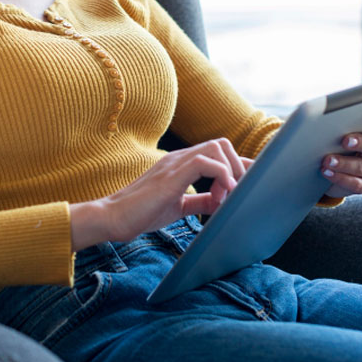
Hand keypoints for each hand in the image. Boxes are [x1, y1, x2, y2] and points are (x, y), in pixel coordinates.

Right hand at [70, 138, 251, 250]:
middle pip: (222, 144)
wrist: (113, 217)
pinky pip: (204, 162)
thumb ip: (201, 200)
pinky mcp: (171, 175)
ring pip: (216, 147)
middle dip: (238, 168)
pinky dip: (220, 176)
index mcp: (181, 163)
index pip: (218, 151)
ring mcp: (174, 163)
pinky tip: (219, 197)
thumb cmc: (142, 213)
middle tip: (236, 194)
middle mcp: (179, 157)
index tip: (248, 186)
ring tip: (227, 196)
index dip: (240, 165)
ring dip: (230, 171)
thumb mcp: (179, 206)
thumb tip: (223, 200)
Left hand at [321, 106, 361, 196]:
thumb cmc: (332, 137)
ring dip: (345, 163)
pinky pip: (356, 184)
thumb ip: (335, 116)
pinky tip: (326, 171)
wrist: (324, 167)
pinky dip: (340, 177)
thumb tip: (313, 106)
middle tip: (345, 140)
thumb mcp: (335, 125)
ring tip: (328, 160)